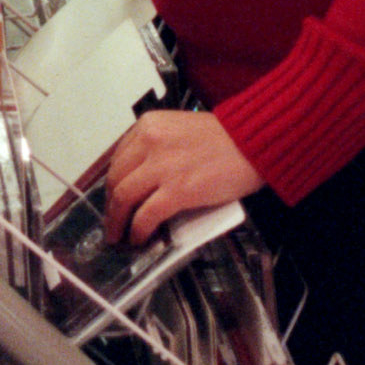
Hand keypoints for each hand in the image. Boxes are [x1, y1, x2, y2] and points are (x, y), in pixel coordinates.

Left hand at [100, 111, 262, 247]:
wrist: (254, 142)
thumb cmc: (227, 138)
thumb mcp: (181, 130)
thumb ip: (159, 147)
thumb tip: (144, 177)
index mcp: (149, 126)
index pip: (119, 158)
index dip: (113, 182)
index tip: (114, 197)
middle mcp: (149, 143)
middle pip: (115, 179)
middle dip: (111, 205)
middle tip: (113, 220)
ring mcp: (162, 167)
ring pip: (123, 198)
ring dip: (117, 221)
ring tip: (119, 234)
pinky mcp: (177, 191)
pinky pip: (145, 215)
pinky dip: (138, 230)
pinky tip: (139, 238)